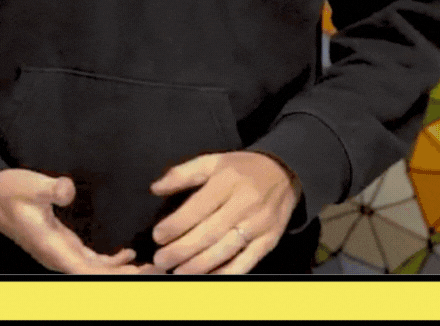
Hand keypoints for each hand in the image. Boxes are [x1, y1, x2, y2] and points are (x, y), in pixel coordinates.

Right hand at [0, 168, 148, 274]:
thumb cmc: (9, 191)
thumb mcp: (29, 185)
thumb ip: (50, 189)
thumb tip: (69, 190)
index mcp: (53, 248)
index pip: (88, 272)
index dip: (113, 276)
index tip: (138, 274)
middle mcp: (59, 257)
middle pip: (97, 276)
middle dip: (126, 277)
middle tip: (158, 271)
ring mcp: (61, 252)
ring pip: (96, 271)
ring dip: (121, 272)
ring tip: (150, 268)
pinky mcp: (62, 245)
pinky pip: (91, 261)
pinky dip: (111, 262)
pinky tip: (128, 255)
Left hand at [149, 151, 300, 274]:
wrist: (284, 172)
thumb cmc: (241, 168)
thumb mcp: (213, 161)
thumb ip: (183, 173)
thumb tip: (155, 188)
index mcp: (228, 181)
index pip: (198, 207)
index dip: (176, 224)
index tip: (157, 236)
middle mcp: (244, 203)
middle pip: (210, 232)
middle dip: (182, 249)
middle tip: (161, 260)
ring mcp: (258, 225)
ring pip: (225, 250)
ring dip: (199, 265)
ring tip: (177, 272)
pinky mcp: (268, 241)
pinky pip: (245, 262)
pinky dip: (225, 273)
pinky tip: (207, 277)